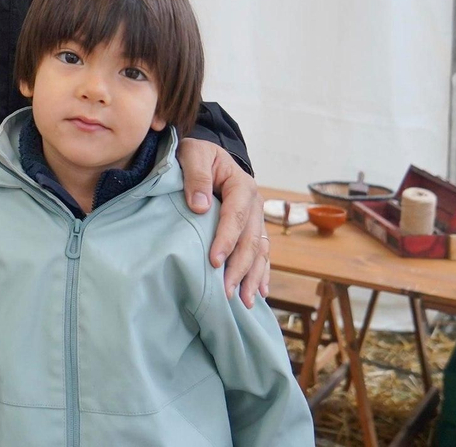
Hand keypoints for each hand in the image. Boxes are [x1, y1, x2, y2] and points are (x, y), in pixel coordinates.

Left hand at [177, 138, 269, 306]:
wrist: (207, 155)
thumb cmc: (197, 155)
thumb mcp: (193, 154)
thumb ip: (196, 176)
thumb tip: (200, 206)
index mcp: (242, 184)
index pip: (235, 216)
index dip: (226, 240)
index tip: (214, 262)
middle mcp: (255, 203)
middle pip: (250, 239)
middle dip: (239, 267)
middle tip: (226, 292)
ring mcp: (257, 218)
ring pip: (259, 250)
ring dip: (252, 276)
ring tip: (243, 301)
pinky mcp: (253, 228)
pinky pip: (262, 253)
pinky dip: (262, 272)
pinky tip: (259, 292)